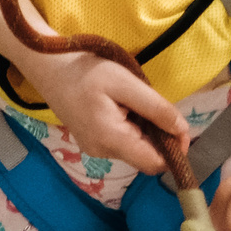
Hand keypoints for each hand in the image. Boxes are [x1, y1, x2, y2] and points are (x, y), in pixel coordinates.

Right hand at [20, 49, 187, 174]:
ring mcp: (94, 149)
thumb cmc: (86, 70)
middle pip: (145, 158)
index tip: (175, 126)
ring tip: (130, 104)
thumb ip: (157, 108)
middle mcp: (102, 152)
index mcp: (110, 139)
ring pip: (134, 151)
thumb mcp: (126, 82)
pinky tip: (119, 108)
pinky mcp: (90, 142)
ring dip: (143, 132)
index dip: (173, 149)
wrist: (48, 66)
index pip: (154, 164)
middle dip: (157, 137)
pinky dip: (129, 130)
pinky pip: (121, 144)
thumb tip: (182, 131)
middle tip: (149, 107)